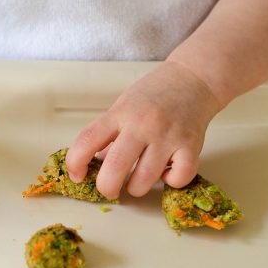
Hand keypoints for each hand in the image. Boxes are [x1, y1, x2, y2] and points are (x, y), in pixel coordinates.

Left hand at [65, 60, 220, 198]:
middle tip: (109, 189)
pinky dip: (170, 181)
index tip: (77, 175)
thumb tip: (94, 168)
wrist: (192, 79)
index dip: (75, 164)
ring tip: (138, 179)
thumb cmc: (153, 96)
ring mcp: (168, 136)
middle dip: (106, 187)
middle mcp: (142, 124)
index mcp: (120, 113)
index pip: (87, 141)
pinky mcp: (191, 146)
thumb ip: (109, 136)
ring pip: (144, 180)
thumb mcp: (123, 107)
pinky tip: (166, 171)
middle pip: (115, 168)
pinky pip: (177, 178)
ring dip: (136, 188)